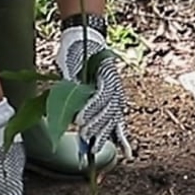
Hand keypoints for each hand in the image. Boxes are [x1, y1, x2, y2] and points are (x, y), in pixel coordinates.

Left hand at [57, 22, 134, 158]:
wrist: (88, 40)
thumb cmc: (76, 51)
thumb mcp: (70, 61)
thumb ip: (70, 78)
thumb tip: (67, 93)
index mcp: (105, 74)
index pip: (100, 96)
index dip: (90, 110)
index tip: (78, 120)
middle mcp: (115, 88)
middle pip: (108, 112)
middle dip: (95, 126)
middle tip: (82, 136)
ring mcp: (116, 97)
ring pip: (113, 120)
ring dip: (103, 136)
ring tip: (93, 149)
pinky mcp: (114, 105)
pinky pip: (119, 124)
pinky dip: (122, 139)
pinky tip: (127, 153)